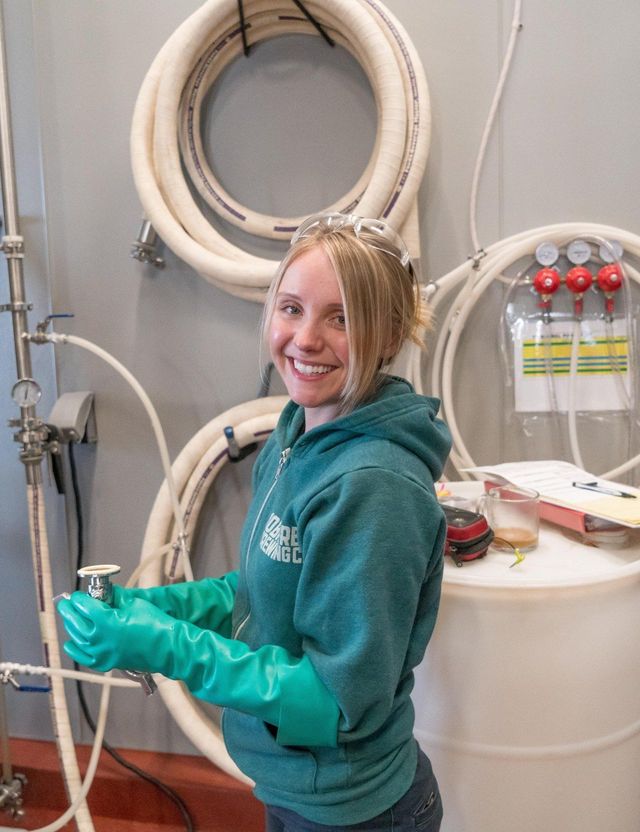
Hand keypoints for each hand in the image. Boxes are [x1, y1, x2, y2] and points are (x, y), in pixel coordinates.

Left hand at [57, 591, 176, 673]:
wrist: (166, 647)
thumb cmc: (155, 625)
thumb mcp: (134, 603)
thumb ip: (116, 598)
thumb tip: (107, 592)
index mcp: (106, 621)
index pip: (83, 606)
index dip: (78, 598)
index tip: (77, 594)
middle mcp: (99, 639)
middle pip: (75, 622)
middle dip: (69, 610)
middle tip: (65, 602)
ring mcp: (101, 653)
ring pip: (76, 638)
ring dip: (70, 626)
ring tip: (69, 618)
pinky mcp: (106, 663)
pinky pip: (83, 657)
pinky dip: (74, 650)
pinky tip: (70, 643)